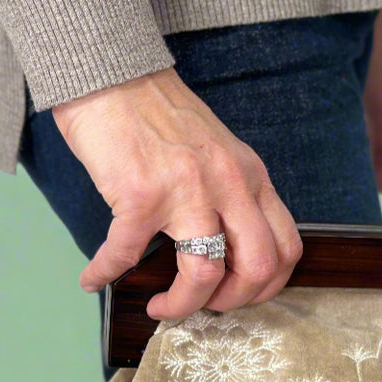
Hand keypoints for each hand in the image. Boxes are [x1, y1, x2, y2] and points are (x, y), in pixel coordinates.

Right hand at [52, 67, 302, 319]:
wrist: (112, 73)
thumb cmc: (158, 115)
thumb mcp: (218, 152)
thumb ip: (231, 194)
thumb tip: (225, 251)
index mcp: (251, 177)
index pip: (287, 247)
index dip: (268, 287)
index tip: (239, 295)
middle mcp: (229, 184)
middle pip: (257, 268)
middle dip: (232, 303)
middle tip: (206, 307)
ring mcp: (186, 190)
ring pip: (204, 274)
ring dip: (181, 306)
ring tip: (159, 308)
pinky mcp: (140, 195)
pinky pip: (126, 255)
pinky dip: (105, 274)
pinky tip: (94, 278)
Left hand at [363, 8, 381, 194]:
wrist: (365, 25)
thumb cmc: (381, 64)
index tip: (374, 176)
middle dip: (381, 172)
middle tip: (356, 156)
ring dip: (368, 157)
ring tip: (351, 138)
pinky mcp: (380, 116)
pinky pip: (375, 143)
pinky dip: (362, 144)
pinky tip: (347, 131)